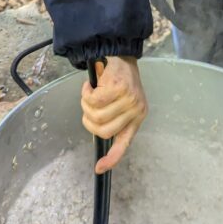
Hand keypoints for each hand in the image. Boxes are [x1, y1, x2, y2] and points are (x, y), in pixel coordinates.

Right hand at [82, 56, 147, 172]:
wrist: (121, 54)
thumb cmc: (119, 80)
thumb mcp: (122, 102)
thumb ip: (113, 117)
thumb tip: (97, 131)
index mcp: (136, 118)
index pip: (124, 144)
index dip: (111, 159)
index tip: (99, 168)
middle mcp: (135, 111)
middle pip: (103, 131)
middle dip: (89, 120)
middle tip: (87, 107)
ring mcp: (128, 100)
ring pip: (96, 115)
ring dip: (86, 105)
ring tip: (89, 93)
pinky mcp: (119, 89)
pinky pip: (93, 101)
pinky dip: (86, 94)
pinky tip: (90, 86)